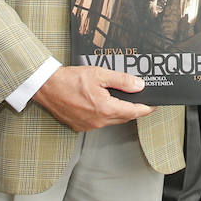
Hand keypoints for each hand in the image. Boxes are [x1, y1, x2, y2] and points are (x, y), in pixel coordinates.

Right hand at [32, 65, 153, 131]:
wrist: (46, 87)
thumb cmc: (70, 79)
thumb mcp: (99, 74)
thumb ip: (122, 81)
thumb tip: (139, 86)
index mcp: (105, 109)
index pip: (132, 111)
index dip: (145, 109)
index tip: (153, 106)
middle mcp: (97, 121)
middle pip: (123, 117)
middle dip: (133, 110)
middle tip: (140, 101)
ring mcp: (87, 125)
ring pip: (111, 121)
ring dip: (118, 112)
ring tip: (121, 100)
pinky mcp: (79, 126)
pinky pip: (98, 122)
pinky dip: (104, 115)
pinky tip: (103, 104)